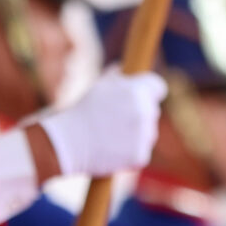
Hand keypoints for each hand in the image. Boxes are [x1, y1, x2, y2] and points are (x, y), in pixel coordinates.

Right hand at [38, 68, 165, 176]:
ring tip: (110, 136)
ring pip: (149, 133)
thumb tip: (125, 69)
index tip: (142, 97)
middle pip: (153, 110)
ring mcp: (145, 135)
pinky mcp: (140, 156)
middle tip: (115, 121)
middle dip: (139, 114)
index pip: (158, 87)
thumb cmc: (81, 112)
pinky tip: (112, 151)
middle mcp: (145, 111)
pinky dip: (130, 153)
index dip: (149, 92)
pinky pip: (142, 152)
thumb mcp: (99, 87)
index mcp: (137, 90)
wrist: (67, 142)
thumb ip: (118, 77)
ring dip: (136, 134)